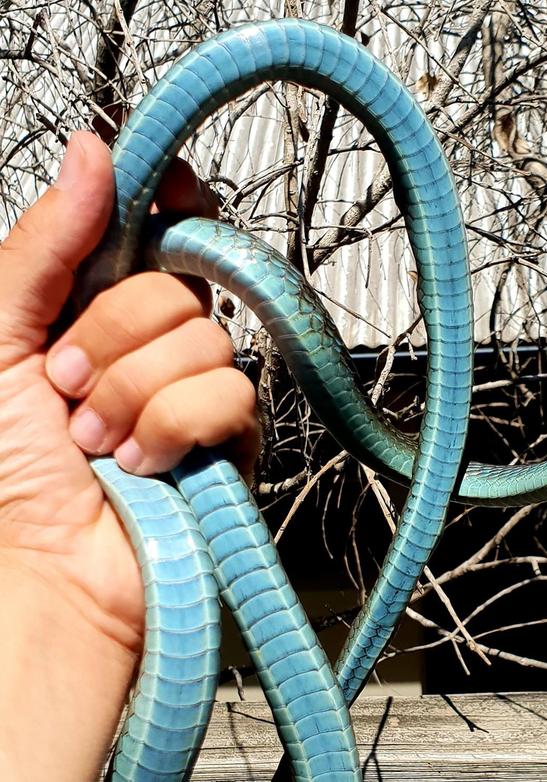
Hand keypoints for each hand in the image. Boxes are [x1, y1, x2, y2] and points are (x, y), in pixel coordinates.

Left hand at [0, 131, 257, 665]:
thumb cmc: (9, 473)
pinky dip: (168, 431)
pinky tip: (142, 464)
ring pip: (203, 340)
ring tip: (98, 441)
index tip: (156, 197)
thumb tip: (92, 152)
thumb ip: (42, 247)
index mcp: (95, 309)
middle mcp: (152, 343)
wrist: (46, 569)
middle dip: (107, 338)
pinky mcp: (230, 441)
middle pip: (176, 282)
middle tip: (67, 387)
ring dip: (130, 396)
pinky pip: (225, 396)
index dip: (162, 202)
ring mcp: (195, 392)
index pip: (158, 225)